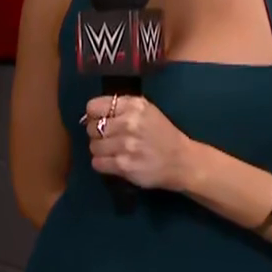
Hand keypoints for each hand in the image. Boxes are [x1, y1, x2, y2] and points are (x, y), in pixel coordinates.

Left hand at [82, 95, 197, 190]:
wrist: (183, 161)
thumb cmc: (163, 135)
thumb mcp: (146, 111)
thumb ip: (120, 108)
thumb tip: (89, 115)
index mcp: (134, 106)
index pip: (94, 107)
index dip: (94, 115)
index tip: (101, 121)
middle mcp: (129, 123)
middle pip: (91, 128)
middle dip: (98, 134)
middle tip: (110, 139)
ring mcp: (125, 145)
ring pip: (93, 146)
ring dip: (101, 151)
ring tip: (114, 152)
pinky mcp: (123, 165)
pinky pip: (97, 163)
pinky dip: (103, 164)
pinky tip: (116, 162)